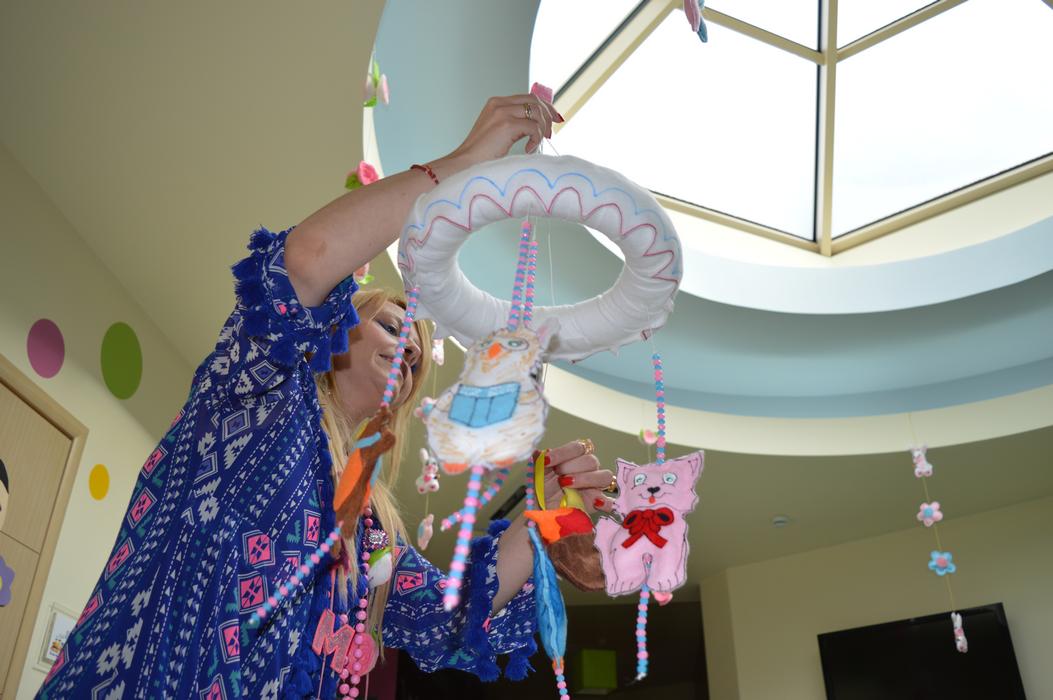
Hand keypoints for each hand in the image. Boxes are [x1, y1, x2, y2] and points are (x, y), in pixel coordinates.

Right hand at [446, 94, 562, 167]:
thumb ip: (513, 123)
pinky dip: (536, 139)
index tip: (554, 119)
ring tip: (537, 144)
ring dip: (542, 129)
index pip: (528, 97)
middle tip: (550, 133)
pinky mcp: (506, 125)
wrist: (464, 163)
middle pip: (535, 101)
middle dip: (548, 116)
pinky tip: (528, 149)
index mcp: (496, 103)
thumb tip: (537, 125)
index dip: (545, 107)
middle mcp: (499, 104)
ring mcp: (502, 113)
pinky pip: (533, 127)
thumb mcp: (497, 132)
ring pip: (536, 113)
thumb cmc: (481, 154)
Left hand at [537, 439, 614, 513]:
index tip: (546, 461)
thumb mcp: (536, 474)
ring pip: (605, 476)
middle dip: (572, 466)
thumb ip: (538, 462)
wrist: (542, 510)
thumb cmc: (542, 487)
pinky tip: (595, 502)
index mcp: (574, 457)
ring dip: (586, 479)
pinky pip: (610, 502)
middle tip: (558, 476)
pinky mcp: (596, 504)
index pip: (577, 447)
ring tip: (567, 485)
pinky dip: (606, 502)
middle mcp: (587, 469)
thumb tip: (538, 452)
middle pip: (591, 460)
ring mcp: (594, 486)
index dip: (562, 452)